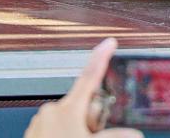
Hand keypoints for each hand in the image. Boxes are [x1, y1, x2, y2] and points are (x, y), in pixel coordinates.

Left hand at [22, 37, 142, 137]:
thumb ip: (115, 137)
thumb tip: (135, 135)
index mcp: (68, 109)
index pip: (90, 76)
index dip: (102, 56)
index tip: (109, 42)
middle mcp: (52, 111)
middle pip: (83, 105)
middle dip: (91, 119)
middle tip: (91, 134)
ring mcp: (40, 123)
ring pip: (70, 119)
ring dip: (78, 130)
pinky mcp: (33, 134)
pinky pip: (55, 129)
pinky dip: (64, 135)